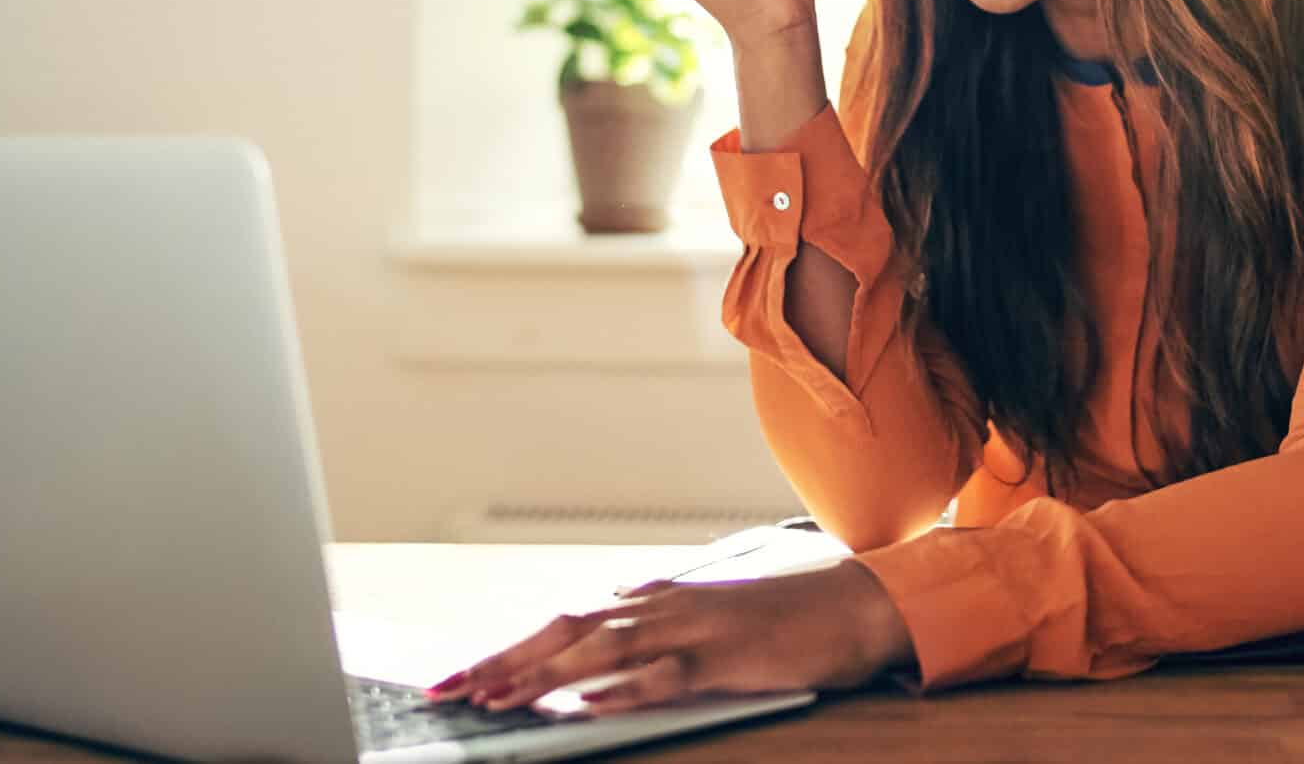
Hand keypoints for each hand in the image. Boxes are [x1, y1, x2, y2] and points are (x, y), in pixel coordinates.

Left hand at [428, 560, 913, 716]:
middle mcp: (663, 607)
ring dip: (544, 675)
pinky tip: (589, 703)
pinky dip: (624, 688)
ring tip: (496, 698)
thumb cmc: (784, 619)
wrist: (855, 604)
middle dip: (502, 661)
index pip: (564, 623)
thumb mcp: (707, 622)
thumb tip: (600, 640)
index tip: (459, 678)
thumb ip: (655, 631)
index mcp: (655, 601)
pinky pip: (666, 674)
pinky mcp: (726, 657)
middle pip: (566, 630)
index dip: (508, 650)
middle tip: (448, 691)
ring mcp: (693, 629)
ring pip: (602, 650)